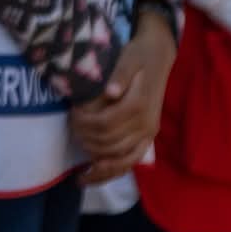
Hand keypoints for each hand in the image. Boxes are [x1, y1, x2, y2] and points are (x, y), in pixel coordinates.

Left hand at [73, 12, 175, 183]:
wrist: (159, 57)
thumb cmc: (138, 55)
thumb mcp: (128, 57)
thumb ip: (120, 74)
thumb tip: (110, 91)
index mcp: (139, 105)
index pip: (105, 123)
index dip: (84, 122)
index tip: (71, 113)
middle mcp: (146, 125)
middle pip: (109, 143)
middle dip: (85, 139)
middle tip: (71, 128)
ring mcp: (148, 135)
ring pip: (119, 160)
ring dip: (95, 160)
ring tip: (76, 156)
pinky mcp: (147, 140)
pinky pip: (129, 163)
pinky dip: (110, 173)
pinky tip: (91, 176)